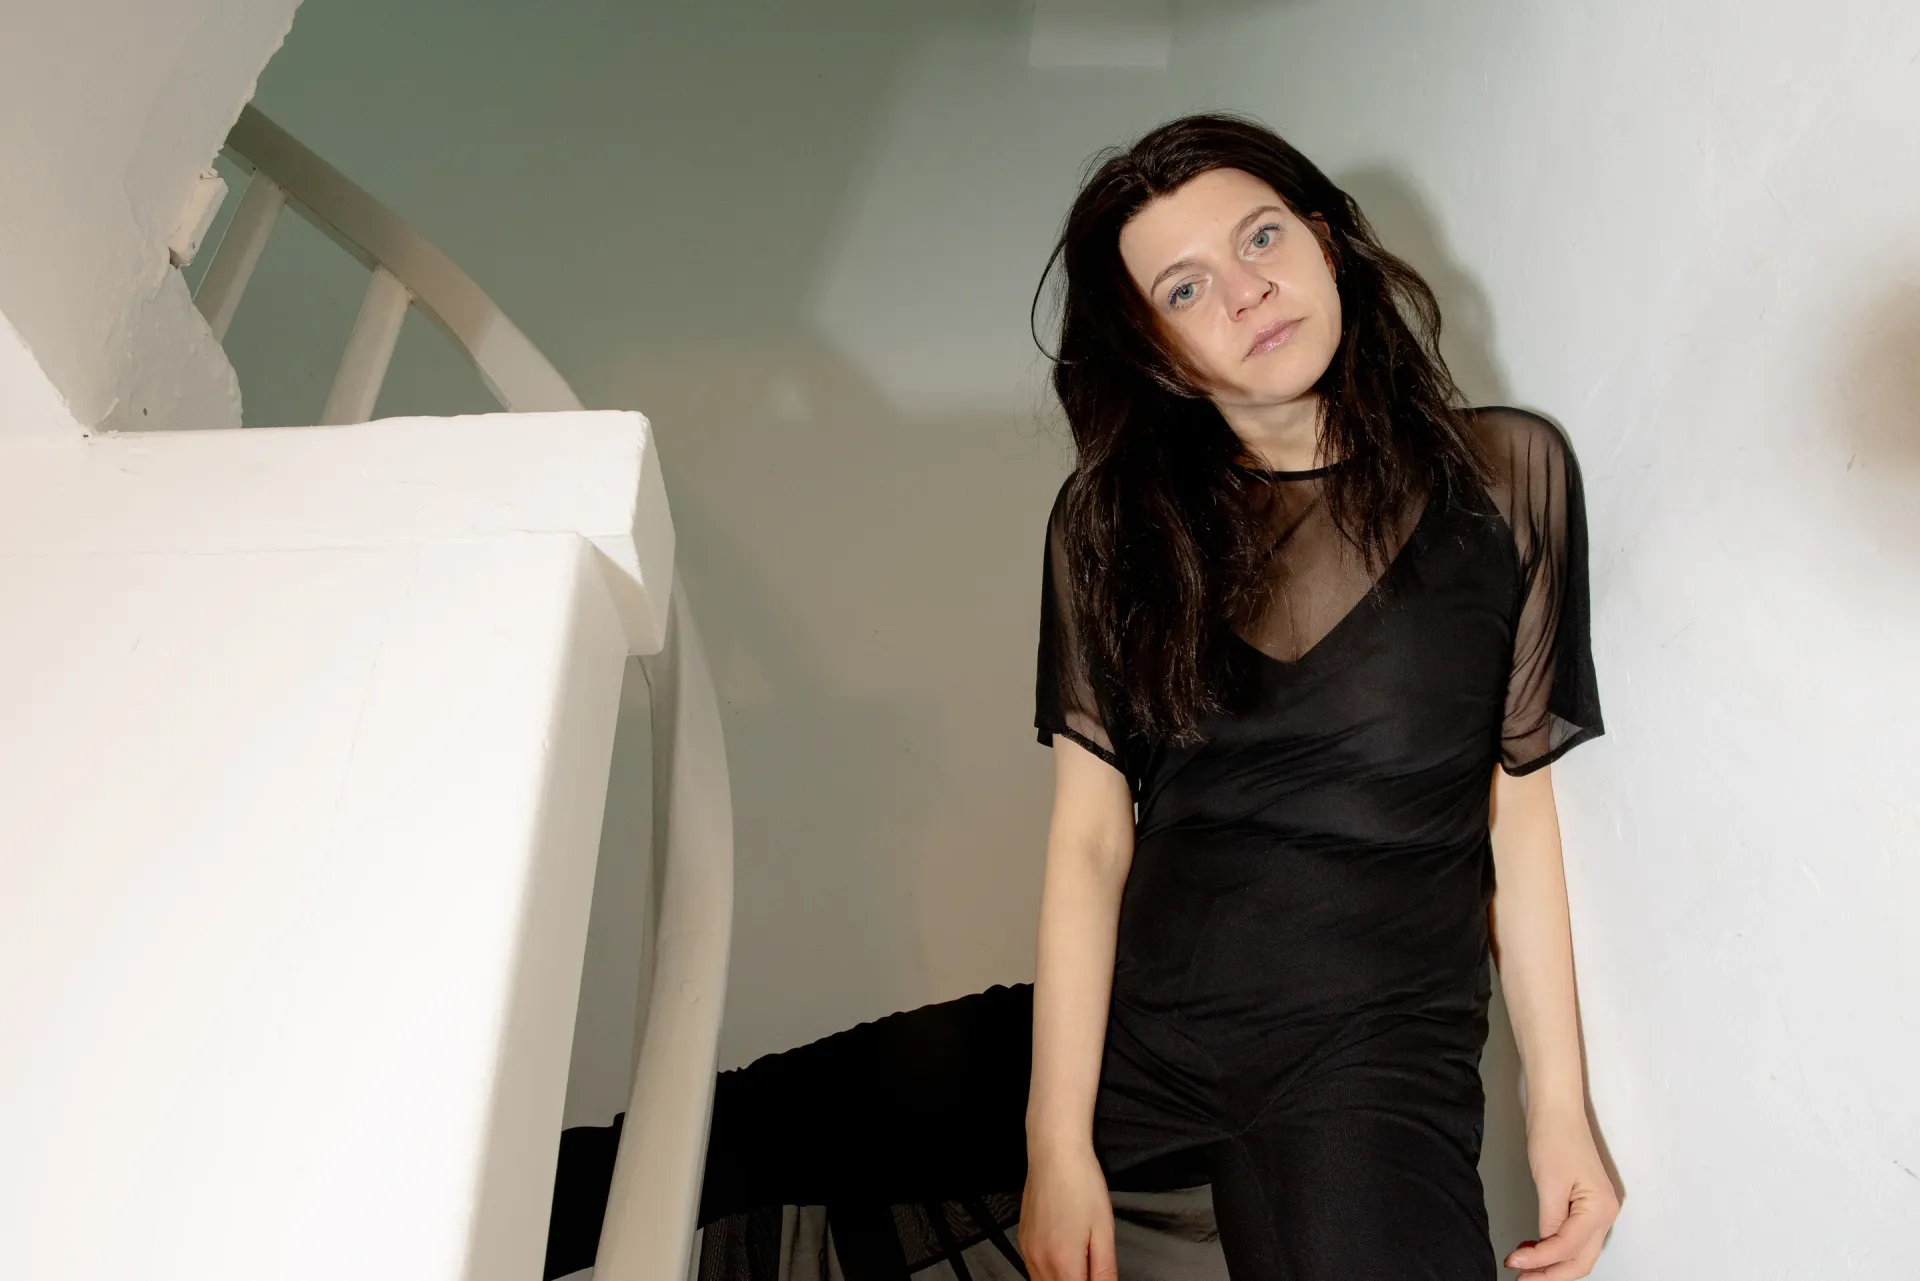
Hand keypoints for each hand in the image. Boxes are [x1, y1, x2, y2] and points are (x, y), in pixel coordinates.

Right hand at [1019, 1143, 1117, 1280]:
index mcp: (1063, 1261)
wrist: (1055, 1153)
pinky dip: (1049, 1274)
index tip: (1096, 1276)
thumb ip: (1104, 1270)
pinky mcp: (1023, 1240)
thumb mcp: (1104, 1230)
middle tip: (1091, 1268)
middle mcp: (1040, 1260)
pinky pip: (1033, 1270)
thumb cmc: (1081, 1183)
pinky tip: (1065, 1257)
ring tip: (1080, 1264)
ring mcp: (1028, 1250)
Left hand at [1505, 1108, 1618, 1278]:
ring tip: (1524, 1269)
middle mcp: (1606, 1215)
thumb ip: (1549, 1220)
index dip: (1540, 1261)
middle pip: (1580, 1260)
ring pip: (1579, 1253)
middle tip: (1521, 1280)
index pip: (1567, 1247)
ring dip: (1553, 1265)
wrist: (1557, 1110)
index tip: (1513, 1264)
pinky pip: (1575, 1238)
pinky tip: (1534, 1250)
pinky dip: (1556, 1249)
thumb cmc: (1554, 1138)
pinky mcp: (1587, 1206)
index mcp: (1599, 1209)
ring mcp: (1599, 1212)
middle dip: (1551, 1275)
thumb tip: (1545, 1247)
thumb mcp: (1548, 1183)